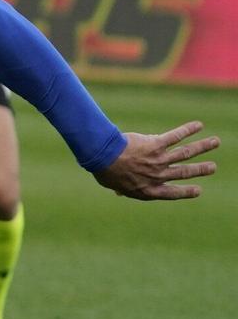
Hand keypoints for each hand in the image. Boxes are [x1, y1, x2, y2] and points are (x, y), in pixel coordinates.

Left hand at [96, 121, 219, 199]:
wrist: (103, 157)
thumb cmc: (105, 171)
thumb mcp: (114, 185)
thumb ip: (122, 189)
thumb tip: (119, 193)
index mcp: (147, 190)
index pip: (171, 193)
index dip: (186, 192)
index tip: (198, 191)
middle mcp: (156, 176)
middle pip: (183, 172)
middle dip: (200, 170)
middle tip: (213, 167)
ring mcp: (158, 160)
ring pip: (186, 153)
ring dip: (203, 147)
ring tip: (215, 142)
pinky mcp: (155, 145)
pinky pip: (175, 136)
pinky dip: (188, 130)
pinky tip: (198, 125)